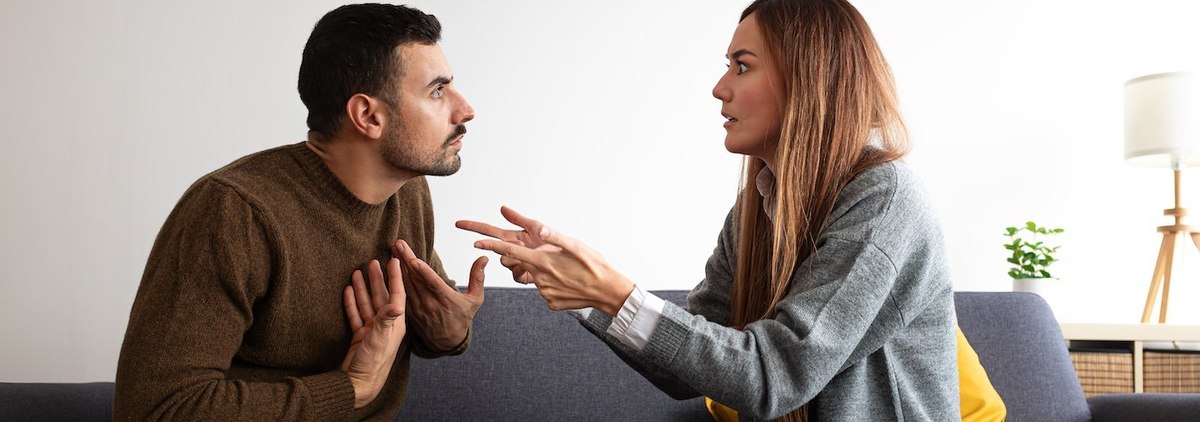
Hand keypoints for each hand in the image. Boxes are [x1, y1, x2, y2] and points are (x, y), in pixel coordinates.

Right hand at [341, 259, 406, 408]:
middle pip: (381, 296)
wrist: (358, 384)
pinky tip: (347, 290)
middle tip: (372, 262)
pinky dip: (352, 302)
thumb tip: (396, 304)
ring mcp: (372, 330)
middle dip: (377, 279)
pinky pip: (356, 314)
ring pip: (368, 303)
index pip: (396, 295)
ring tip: (357, 272)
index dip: (395, 278)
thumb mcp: (380, 339)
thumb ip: (386, 320)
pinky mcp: (360, 336)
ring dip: (363, 288)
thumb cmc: (373, 363)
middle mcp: (386, 324)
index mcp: (395, 324)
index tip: (393, 261)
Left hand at [392, 239, 486, 351]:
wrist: (447, 341)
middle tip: (398, 243)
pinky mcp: (410, 311)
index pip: (433, 284)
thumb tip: (484, 258)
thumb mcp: (475, 299)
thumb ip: (478, 278)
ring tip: (393, 249)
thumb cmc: (462, 317)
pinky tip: (391, 267)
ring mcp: (418, 308)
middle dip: (406, 260)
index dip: (423, 272)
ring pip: (406, 284)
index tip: (413, 259)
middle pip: (416, 280)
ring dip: (399, 266)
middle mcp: (430, 304)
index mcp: (446, 300)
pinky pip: (401, 294)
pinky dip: (395, 280)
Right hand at [455, 206, 558, 283]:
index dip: (474, 226)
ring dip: (513, 260)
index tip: (458, 223)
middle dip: (486, 245)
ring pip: (505, 262)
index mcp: (514, 236)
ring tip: (530, 257)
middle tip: (485, 245)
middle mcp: (513, 248)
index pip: (490, 229)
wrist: (572, 264)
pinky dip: (523, 273)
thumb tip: (502, 208)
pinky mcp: (525, 275)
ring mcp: (518, 263)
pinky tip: (533, 269)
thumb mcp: (538, 227)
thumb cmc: (556, 242)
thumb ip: (520, 219)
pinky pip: (516, 276)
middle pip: (493, 248)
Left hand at [459, 206, 633, 315]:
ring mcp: (544, 292)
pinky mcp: (549, 302)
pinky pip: (544, 288)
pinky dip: (553, 283)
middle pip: (521, 264)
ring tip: (566, 270)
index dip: (490, 245)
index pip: (509, 251)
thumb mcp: (575, 245)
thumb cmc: (594, 265)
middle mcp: (539, 278)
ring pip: (534, 276)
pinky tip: (569, 282)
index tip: (474, 242)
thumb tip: (536, 226)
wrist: (609, 292)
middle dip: (527, 257)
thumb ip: (551, 235)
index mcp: (543, 261)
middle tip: (550, 256)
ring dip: (544, 270)